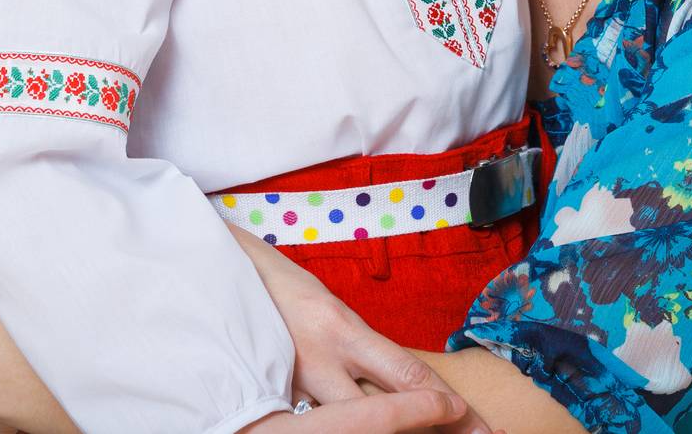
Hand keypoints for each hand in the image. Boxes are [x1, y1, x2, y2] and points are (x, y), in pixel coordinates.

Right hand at [228, 226, 497, 433]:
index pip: (405, 373)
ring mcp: (292, 383)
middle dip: (429, 428)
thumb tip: (407, 381)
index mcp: (340, 327)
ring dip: (389, 430)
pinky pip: (317, 421)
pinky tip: (362, 431)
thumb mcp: (328, 306)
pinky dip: (344, 428)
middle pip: (384, 412)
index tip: (474, 421)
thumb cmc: (277, 285)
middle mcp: (320, 359)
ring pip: (352, 422)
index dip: (444, 403)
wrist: (216, 272)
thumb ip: (362, 344)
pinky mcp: (271, 394)